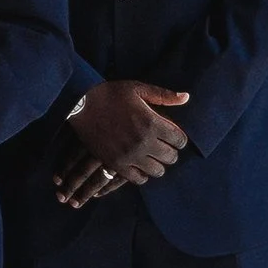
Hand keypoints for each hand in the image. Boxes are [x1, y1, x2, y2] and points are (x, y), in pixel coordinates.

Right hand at [58, 81, 188, 204]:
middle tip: (163, 146)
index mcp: (152, 122)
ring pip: (157, 171)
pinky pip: (138, 179)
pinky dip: (142, 174)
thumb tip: (186, 97)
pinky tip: (139, 164)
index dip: (179, 138)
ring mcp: (130, 156)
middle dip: (170, 151)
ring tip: (151, 156)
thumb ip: (164, 95)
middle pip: (171, 158)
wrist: (81, 103)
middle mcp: (144, 142)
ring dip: (157, 164)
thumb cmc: (111, 93)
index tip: (173, 135)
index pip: (180, 140)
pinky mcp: (116, 164)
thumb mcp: (138, 89)